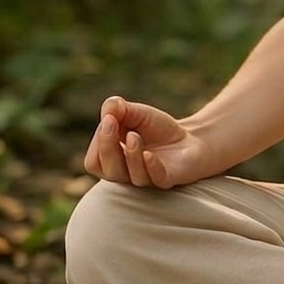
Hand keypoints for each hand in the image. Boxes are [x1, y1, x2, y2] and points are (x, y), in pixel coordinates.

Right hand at [83, 95, 216, 188]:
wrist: (190, 139)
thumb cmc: (158, 129)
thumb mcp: (138, 115)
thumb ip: (121, 110)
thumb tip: (109, 105)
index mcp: (113, 162)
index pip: (94, 161)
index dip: (99, 141)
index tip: (109, 118)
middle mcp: (126, 175)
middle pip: (108, 170)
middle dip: (107, 146)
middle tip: (112, 122)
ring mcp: (147, 178)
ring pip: (131, 176)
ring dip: (131, 154)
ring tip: (134, 135)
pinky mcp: (167, 178)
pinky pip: (156, 178)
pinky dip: (150, 166)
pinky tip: (148, 154)